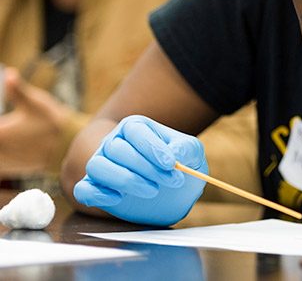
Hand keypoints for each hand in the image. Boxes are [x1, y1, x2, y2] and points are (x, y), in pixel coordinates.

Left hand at [0, 67, 68, 174]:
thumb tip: (8, 74)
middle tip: (7, 125)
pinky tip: (8, 143)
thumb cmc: (54, 123)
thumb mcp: (36, 102)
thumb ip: (17, 89)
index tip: (5, 120)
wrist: (71, 147)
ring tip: (8, 134)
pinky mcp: (9, 168)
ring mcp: (3, 161)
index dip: (1, 123)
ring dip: (2, 141)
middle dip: (2, 129)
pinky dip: (2, 151)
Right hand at [73, 115, 206, 225]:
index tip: (170, 164)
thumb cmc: (179, 164)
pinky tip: (119, 198)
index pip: (135, 130)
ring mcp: (102, 165)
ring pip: (96, 166)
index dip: (152, 147)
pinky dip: (98, 194)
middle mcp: (114, 143)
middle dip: (146, 167)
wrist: (171, 190)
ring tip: (152, 190)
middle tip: (171, 181)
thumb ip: (186, 148)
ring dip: (124, 179)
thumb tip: (174, 153)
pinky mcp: (95, 188)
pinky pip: (83, 189)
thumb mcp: (192, 152)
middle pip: (117, 149)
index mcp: (135, 127)